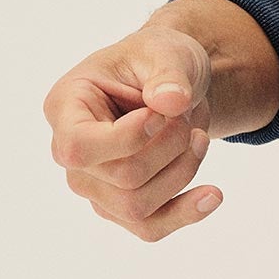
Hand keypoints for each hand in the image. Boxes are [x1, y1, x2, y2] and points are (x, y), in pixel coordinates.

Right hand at [43, 22, 221, 241]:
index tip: (161, 112)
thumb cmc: (158, 61)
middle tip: (187, 117)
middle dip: (170, 147)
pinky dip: (185, 213)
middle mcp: (69, 153)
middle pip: (121, 178)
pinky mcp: (119, 206)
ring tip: (199, 139)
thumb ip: (168, 71)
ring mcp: (93, 185)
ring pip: (136, 207)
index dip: (128, 139)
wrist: (172, 86)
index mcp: (65, 106)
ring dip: (182, 172)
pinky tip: (213, 195)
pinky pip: (149, 228)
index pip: (79, 147)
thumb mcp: (166, 50)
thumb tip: (171, 102)